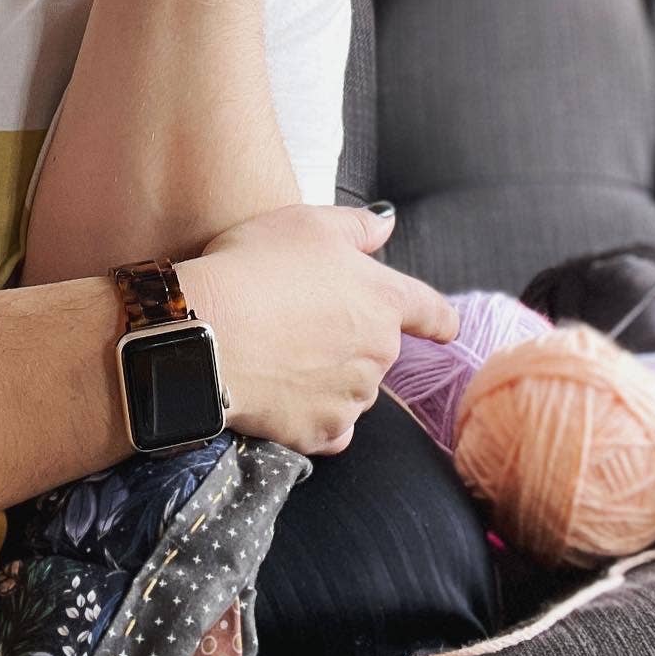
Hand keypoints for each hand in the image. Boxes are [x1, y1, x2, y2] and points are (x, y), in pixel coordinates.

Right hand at [178, 203, 458, 456]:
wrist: (208, 334)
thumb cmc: (256, 267)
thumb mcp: (306, 223)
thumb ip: (356, 227)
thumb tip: (387, 225)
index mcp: (383, 298)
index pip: (430, 311)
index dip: (438, 319)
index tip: (446, 329)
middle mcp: (379, 352)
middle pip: (379, 348)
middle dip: (351, 337)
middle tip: (300, 319)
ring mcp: (352, 397)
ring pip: (354, 388)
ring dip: (331, 375)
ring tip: (281, 353)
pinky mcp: (320, 432)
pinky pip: (329, 427)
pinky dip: (313, 414)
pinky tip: (283, 394)